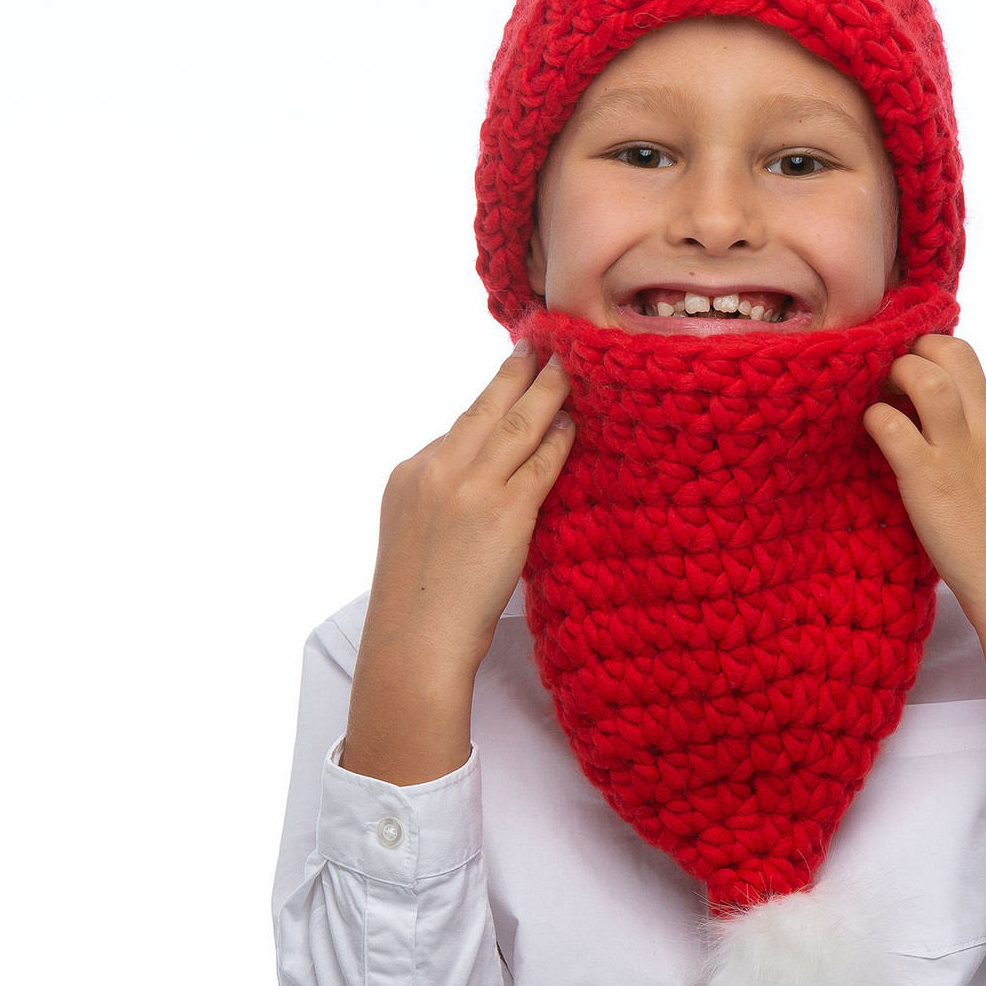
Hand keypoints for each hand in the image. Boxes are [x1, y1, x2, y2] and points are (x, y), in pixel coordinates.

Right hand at [342, 343, 575, 783]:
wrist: (413, 642)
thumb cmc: (417, 602)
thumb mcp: (412, 532)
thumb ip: (442, 496)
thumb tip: (482, 477)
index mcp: (410, 473)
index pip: (459, 427)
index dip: (491, 398)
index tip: (512, 374)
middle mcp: (437, 471)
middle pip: (486, 408)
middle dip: (518, 373)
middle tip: (544, 343)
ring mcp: (470, 490)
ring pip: (517, 426)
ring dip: (547, 393)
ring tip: (570, 366)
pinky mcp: (504, 514)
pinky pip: (540, 464)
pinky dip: (560, 440)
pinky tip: (575, 423)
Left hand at [863, 335, 985, 747]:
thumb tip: (961, 448)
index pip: (978, 378)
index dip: (946, 380)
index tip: (920, 398)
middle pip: (955, 352)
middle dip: (919, 350)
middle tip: (894, 375)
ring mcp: (963, 449)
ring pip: (926, 372)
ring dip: (895, 374)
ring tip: (878, 394)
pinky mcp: (929, 476)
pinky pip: (891, 423)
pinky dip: (873, 418)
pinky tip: (868, 431)